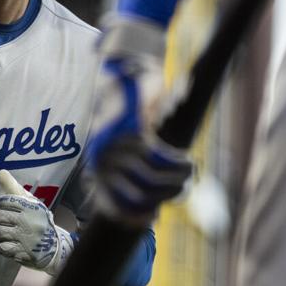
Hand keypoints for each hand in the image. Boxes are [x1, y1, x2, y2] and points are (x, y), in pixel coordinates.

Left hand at [0, 170, 73, 273]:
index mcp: (30, 206)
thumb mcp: (30, 202)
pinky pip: (1, 247)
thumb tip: (1, 172)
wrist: (53, 246)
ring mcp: (25, 237)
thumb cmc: (37, 220)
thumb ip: (14, 187)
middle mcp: (27, 221)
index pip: (3, 202)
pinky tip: (3, 243)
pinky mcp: (22, 252)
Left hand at [87, 16, 192, 222]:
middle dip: (166, 195)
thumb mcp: (125, 141)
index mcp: (98, 164)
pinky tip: (187, 163)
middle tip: (182, 188)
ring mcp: (118, 146)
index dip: (132, 216)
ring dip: (176, 182)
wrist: (120, 67)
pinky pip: (161, 159)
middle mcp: (104, 158)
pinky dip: (178, 164)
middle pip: (138, 195)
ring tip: (188, 174)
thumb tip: (147, 207)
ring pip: (153, 181)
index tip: (151, 218)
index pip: (110, 203)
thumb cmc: (123, 108)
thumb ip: (135, 170)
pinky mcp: (133, 131)